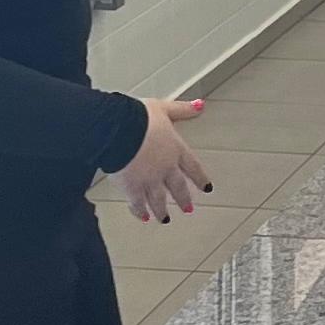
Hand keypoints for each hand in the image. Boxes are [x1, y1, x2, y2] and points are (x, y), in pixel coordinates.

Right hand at [116, 100, 212, 221]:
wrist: (118, 129)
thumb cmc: (139, 116)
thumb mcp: (164, 108)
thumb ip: (183, 110)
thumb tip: (202, 105)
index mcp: (175, 149)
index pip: (193, 167)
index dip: (200, 178)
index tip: (206, 188)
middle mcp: (165, 168)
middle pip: (177, 187)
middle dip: (183, 200)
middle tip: (188, 210)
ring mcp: (149, 180)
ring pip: (158, 199)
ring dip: (162, 210)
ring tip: (165, 219)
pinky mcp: (131, 187)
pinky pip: (137, 203)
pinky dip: (140, 210)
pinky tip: (143, 217)